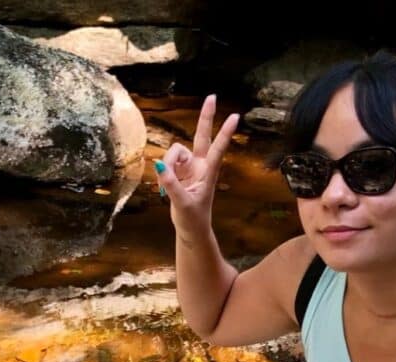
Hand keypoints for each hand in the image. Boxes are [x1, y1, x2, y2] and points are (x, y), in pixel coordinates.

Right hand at [155, 93, 239, 241]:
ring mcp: (189, 168)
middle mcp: (200, 166)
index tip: (236, 116)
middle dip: (205, 117)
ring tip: (165, 186)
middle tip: (212, 97)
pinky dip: (162, 173)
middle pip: (201, 136)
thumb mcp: (182, 204)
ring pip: (174, 153)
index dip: (225, 133)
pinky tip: (163, 186)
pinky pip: (165, 163)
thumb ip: (171, 184)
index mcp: (208, 173)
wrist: (191, 230)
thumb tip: (159, 166)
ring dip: (167, 166)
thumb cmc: (193, 220)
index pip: (217, 149)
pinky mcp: (178, 172)